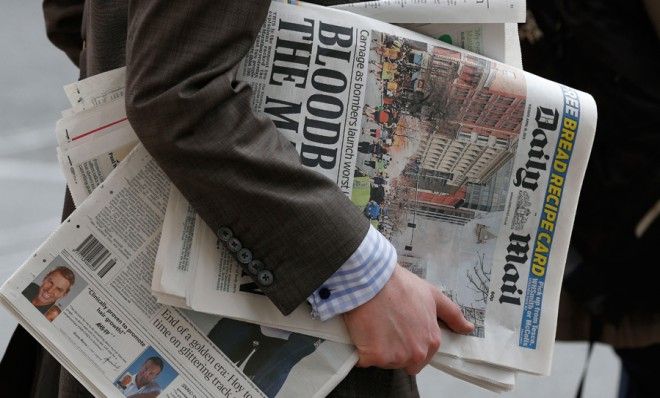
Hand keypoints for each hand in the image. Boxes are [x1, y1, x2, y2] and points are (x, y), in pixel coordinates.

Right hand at [342, 265, 473, 374]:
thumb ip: (452, 314)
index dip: (405, 343)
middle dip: (391, 349)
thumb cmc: (401, 285)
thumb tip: (468, 328)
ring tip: (373, 325)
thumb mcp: (432, 295)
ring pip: (382, 362)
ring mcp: (394, 357)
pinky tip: (362, 331)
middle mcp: (415, 354)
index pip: (418, 358)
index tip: (397, 328)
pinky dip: (361, 350)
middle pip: (400, 362)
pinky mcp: (374, 356)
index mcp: (430, 342)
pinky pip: (363, 360)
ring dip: (376, 349)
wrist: (373, 280)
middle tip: (384, 327)